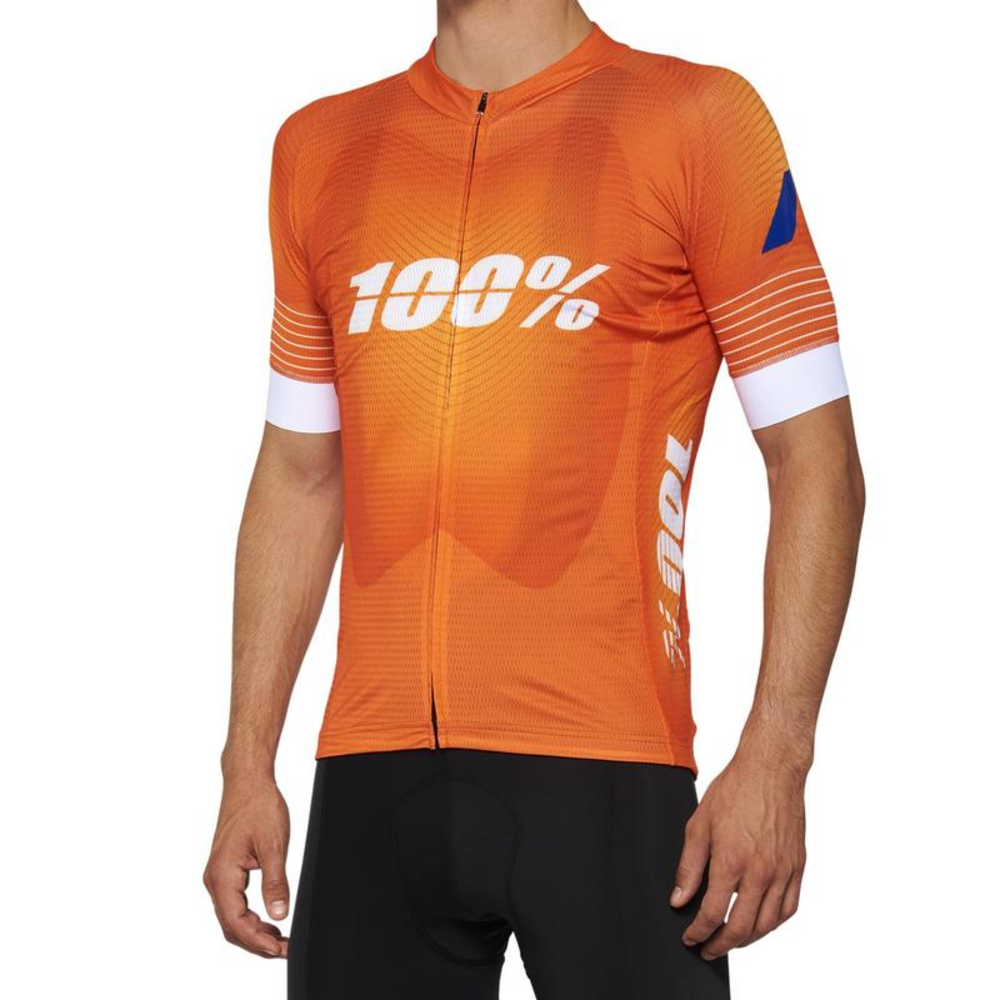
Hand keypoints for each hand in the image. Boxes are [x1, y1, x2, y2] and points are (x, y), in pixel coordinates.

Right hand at [203, 777, 290, 957]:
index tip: (281, 950)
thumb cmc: (258, 806)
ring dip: (253, 931)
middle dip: (256, 942)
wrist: (247, 781)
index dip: (258, 942)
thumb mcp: (273, 845)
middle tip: (285, 949)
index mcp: (222, 874)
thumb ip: (275, 883)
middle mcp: (214, 878)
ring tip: (280, 939)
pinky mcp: (225, 868)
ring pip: (231, 916)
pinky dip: (249, 916)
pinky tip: (269, 918)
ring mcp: (218, 874)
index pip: (235, 923)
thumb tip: (279, 915)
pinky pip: (234, 902)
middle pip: (230, 926)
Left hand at [670, 752, 806, 960]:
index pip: (712, 914)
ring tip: (731, 940)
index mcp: (732, 861)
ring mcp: (783, 872)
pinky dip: (773, 924)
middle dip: (721, 945)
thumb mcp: (699, 824)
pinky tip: (760, 922)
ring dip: (747, 939)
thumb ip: (689, 866)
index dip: (698, 932)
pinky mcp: (798, 867)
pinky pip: (789, 908)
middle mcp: (761, 872)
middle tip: (708, 949)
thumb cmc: (734, 790)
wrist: (771, 769)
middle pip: (741, 928)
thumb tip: (679, 898)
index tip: (690, 937)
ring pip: (767, 925)